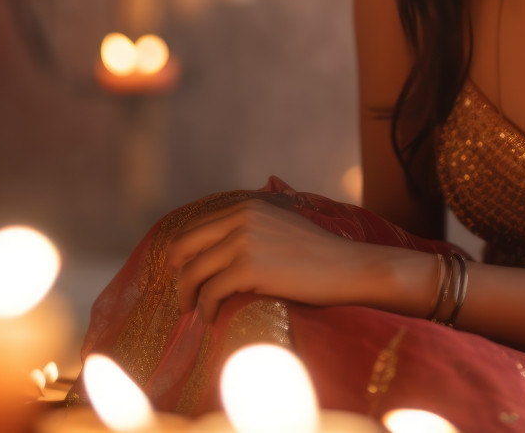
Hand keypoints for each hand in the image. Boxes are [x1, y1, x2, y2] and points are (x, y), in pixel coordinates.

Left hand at [164, 198, 389, 322]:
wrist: (348, 267)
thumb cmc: (319, 253)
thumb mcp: (282, 223)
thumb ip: (255, 223)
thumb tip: (224, 241)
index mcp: (247, 205)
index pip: (196, 226)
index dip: (183, 251)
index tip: (182, 271)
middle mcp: (241, 217)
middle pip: (184, 245)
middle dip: (176, 272)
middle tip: (181, 294)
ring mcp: (243, 241)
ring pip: (193, 271)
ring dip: (186, 295)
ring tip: (191, 311)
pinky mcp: (248, 267)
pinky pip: (210, 292)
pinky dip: (205, 309)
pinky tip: (209, 319)